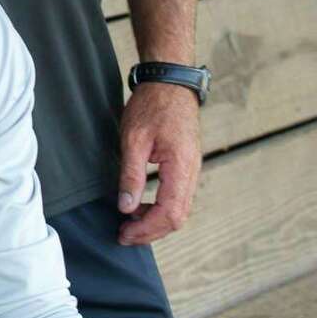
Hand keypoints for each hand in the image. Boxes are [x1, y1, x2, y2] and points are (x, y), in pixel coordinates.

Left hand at [117, 83, 201, 245]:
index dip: (146, 229)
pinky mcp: (187, 166)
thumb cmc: (152, 105)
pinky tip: (140, 205)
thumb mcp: (133, 139)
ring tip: (129, 222)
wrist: (170, 83)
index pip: (169, 212)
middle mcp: (192, 171)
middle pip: (177, 217)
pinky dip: (160, 208)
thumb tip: (126, 208)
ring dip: (155, 221)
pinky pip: (178, 197)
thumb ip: (131, 175)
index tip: (124, 233)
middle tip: (124, 235)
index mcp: (181, 166)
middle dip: (151, 231)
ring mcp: (192, 169)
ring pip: (179, 209)